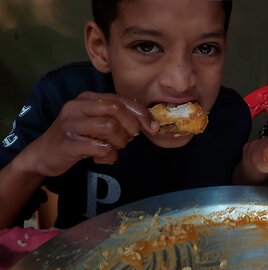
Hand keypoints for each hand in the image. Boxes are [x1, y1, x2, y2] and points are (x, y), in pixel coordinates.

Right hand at [20, 91, 158, 176]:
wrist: (42, 155)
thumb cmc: (76, 138)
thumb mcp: (94, 122)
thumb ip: (116, 117)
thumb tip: (146, 122)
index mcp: (87, 98)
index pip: (121, 99)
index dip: (142, 113)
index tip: (153, 127)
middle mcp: (77, 106)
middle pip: (117, 109)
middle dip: (131, 126)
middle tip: (130, 139)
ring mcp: (71, 123)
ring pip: (110, 127)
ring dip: (119, 142)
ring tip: (113, 148)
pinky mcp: (68, 142)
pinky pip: (100, 147)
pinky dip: (108, 155)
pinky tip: (102, 158)